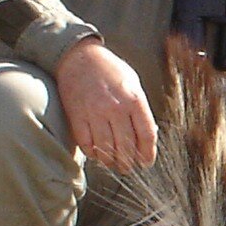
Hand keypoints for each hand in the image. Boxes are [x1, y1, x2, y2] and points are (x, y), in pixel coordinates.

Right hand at [54, 38, 157, 173]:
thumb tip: (148, 136)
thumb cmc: (110, 71)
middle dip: (130, 163)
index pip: (147, 135)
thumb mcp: (133, 84)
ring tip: (114, 164)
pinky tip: (98, 154)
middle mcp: (116, 108)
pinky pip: (87, 144)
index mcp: (134, 99)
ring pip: (107, 149)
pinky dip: (93, 154)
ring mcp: (95, 113)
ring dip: (112, 162)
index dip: (148, 153)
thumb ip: (140, 109)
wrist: (79, 57)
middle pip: (127, 147)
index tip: (146, 162)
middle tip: (129, 167)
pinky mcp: (77, 117)